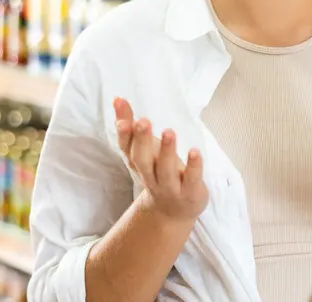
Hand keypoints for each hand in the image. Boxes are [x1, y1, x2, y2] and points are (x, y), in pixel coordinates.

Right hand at [114, 97, 208, 222]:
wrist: (173, 212)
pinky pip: (191, 179)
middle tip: (143, 121)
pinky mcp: (190, 191)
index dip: (124, 134)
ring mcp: (170, 186)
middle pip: (142, 160)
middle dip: (142, 141)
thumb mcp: (145, 150)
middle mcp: (151, 176)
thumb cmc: (158, 172)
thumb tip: (117, 99)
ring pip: (165, 170)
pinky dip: (193, 166)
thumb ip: (132, 125)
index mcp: (139, 163)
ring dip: (167, 151)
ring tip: (169, 131)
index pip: (127, 148)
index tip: (122, 118)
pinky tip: (195, 151)